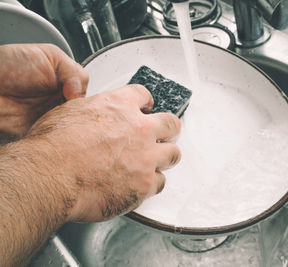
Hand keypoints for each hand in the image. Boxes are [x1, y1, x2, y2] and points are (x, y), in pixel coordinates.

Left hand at [0, 43, 87, 136]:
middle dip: (82, 113)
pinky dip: (61, 137)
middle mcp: (62, 100)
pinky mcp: (43, 132)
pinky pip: (59, 138)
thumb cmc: (9, 65)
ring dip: (72, 124)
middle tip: (67, 106)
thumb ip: (74, 72)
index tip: (75, 96)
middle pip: (84, 112)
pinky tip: (56, 128)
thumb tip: (80, 94)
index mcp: (67, 82)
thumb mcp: (50, 55)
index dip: (89, 97)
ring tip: (59, 116)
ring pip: (75, 126)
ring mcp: (52, 117)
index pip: (89, 93)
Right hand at [27, 84, 181, 221]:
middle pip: (170, 123)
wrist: (50, 176)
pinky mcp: (144, 184)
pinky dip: (152, 184)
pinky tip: (142, 185)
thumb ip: (91, 112)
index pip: (143, 96)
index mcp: (119, 107)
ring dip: (165, 157)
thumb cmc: (52, 148)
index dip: (146, 102)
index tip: (146, 108)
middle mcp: (138, 129)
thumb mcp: (68, 113)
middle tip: (165, 134)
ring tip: (157, 162)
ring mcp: (145, 157)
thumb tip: (92, 117)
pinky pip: (160, 183)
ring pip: (173, 154)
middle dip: (169, 129)